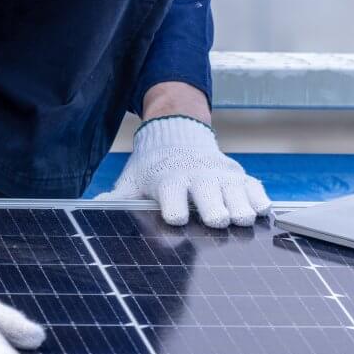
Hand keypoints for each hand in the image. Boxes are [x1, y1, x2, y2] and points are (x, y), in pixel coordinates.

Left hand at [98, 116, 271, 227]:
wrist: (177, 134)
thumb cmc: (152, 167)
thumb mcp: (132, 180)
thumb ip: (117, 198)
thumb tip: (93, 208)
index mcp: (169, 180)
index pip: (172, 194)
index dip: (173, 207)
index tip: (175, 218)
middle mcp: (197, 177)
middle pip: (209, 194)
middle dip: (214, 208)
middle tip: (217, 220)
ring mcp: (221, 176)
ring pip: (237, 191)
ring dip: (241, 206)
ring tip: (243, 219)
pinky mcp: (238, 175)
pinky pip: (255, 187)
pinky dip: (260, 199)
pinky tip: (261, 212)